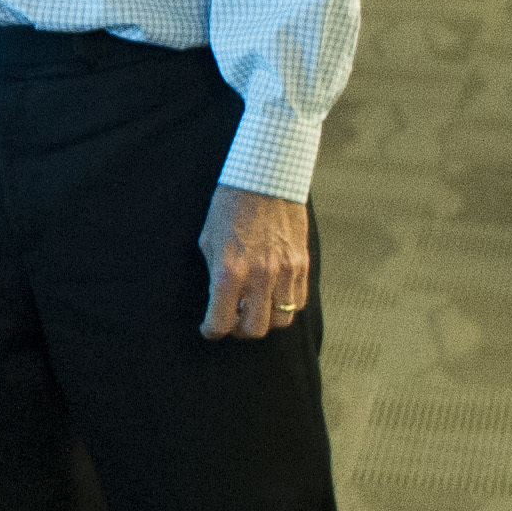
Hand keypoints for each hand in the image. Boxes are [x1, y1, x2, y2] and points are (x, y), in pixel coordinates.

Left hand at [200, 187, 309, 338]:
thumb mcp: (209, 240)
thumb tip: (220, 300)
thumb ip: (215, 274)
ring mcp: (285, 271)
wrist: (265, 179)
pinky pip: (299, 301)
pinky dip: (285, 306)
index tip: (209, 328)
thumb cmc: (229, 207)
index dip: (211, 330)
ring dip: (265, 319)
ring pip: (280, 320)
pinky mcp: (302, 264)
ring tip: (254, 307)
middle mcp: (260, 276)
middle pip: (254, 329)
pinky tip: (272, 295)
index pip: (221, 322)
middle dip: (239, 330)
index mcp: (230, 271)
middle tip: (233, 319)